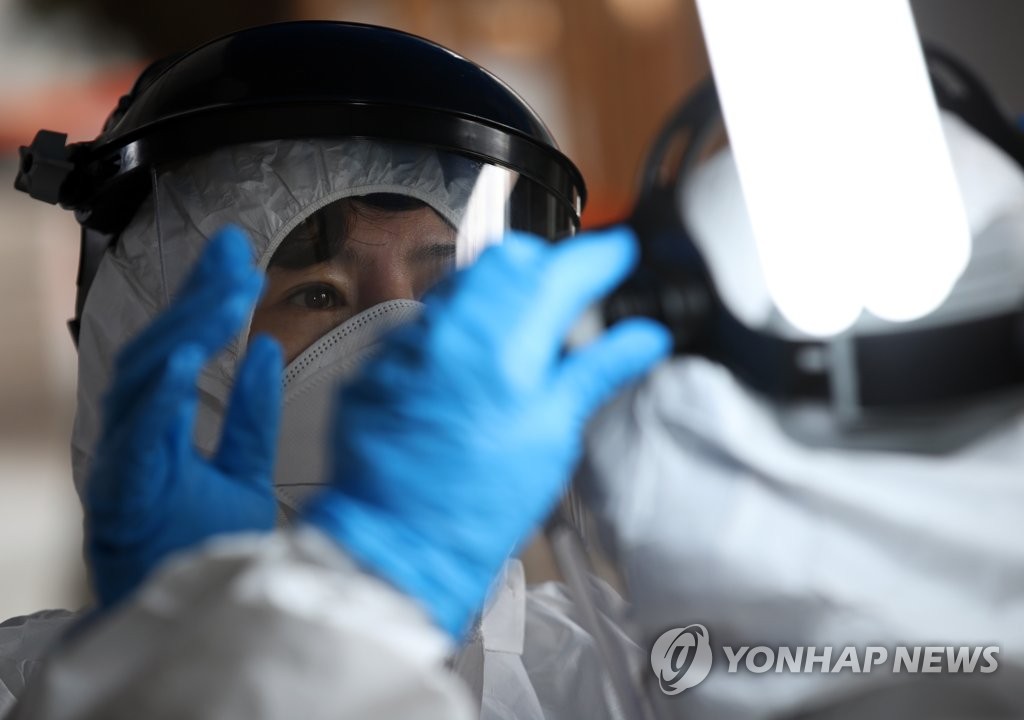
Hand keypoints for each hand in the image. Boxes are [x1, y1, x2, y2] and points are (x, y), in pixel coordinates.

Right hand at [86, 226, 282, 607]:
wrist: (193, 625)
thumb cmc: (205, 550)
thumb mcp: (244, 471)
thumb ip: (251, 415)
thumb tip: (266, 351)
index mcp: (162, 431)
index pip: (179, 348)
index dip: (204, 299)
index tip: (238, 256)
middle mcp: (138, 441)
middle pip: (158, 352)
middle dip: (197, 300)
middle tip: (236, 258)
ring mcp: (126, 467)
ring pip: (143, 382)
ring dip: (185, 333)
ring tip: (223, 295)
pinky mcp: (125, 499)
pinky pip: (137, 441)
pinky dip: (160, 399)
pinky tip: (185, 360)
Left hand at [302, 227, 670, 636]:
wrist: (400, 542)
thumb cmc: (479, 502)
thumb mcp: (554, 434)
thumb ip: (597, 371)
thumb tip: (642, 338)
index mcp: (503, 344)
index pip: (563, 269)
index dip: (601, 255)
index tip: (620, 254)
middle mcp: (448, 329)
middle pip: (508, 258)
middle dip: (547, 263)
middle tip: (572, 295)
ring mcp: (406, 343)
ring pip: (463, 282)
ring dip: (501, 290)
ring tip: (523, 334)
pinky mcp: (378, 363)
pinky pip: (426, 320)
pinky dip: (460, 326)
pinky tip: (473, 364)